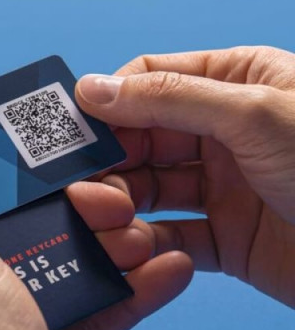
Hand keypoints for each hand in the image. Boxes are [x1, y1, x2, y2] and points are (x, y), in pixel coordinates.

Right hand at [75, 46, 294, 307]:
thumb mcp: (256, 115)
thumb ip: (170, 99)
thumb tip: (95, 88)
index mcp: (239, 83)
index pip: (153, 80)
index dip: (110, 102)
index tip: (72, 129)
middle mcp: (225, 133)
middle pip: (141, 139)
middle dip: (110, 162)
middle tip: (82, 185)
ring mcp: (223, 187)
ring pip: (148, 191)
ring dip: (122, 207)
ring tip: (109, 222)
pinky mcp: (225, 239)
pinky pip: (169, 237)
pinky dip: (146, 246)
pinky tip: (140, 249)